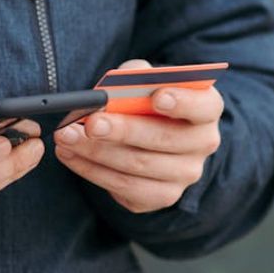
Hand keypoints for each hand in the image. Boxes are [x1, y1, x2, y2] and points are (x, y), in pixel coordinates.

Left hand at [53, 60, 222, 212]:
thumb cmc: (146, 101)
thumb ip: (135, 76)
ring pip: (138, 166)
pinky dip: (92, 170)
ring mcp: (184, 174)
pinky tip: (71, 155)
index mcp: (206, 109)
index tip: (157, 96)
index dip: (182, 102)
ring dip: (97, 152)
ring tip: (66, 137)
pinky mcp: (161, 196)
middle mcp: (203, 144)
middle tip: (91, 123)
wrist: (150, 136)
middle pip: (165, 140)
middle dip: (124, 131)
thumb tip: (114, 86)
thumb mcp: (144, 81)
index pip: (204, 106)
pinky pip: (124, 187)